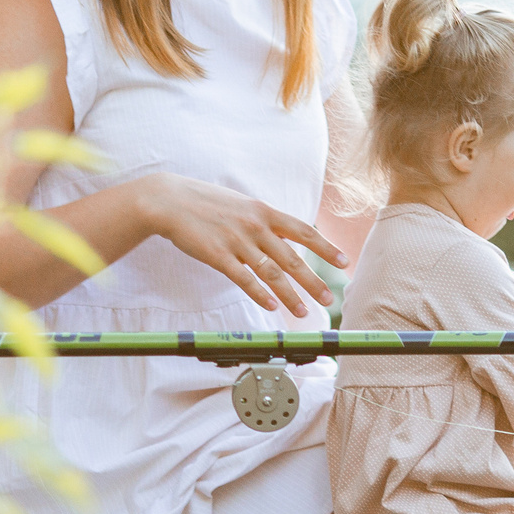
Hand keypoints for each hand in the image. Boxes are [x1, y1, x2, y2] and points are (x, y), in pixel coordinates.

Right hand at [137, 173, 344, 314]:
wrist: (169, 200)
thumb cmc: (205, 203)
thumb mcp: (241, 205)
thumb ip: (262, 220)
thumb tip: (282, 235)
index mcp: (264, 212)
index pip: (303, 230)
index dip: (325, 248)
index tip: (343, 261)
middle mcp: (255, 226)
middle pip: (292, 258)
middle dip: (314, 281)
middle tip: (330, 299)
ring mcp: (237, 241)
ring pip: (271, 273)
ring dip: (290, 295)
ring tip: (304, 312)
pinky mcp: (218, 255)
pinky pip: (243, 278)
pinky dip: (259, 294)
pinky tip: (271, 307)